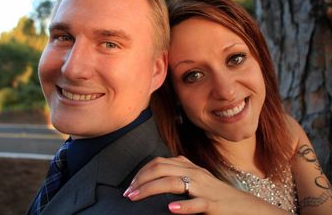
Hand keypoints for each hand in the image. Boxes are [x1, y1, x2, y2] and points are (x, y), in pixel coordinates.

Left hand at [123, 156, 290, 214]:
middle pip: (161, 169)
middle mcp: (195, 172)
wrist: (244, 205)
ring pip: (174, 183)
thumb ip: (178, 172)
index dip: (141, 172)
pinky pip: (197, 203)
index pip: (159, 162)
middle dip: (141, 180)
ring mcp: (204, 188)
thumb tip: (154, 174)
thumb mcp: (196, 177)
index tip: (130, 185)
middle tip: (128, 193)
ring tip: (136, 197)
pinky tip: (171, 209)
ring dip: (151, 189)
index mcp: (189, 166)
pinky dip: (183, 206)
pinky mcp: (213, 204)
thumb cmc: (216, 193)